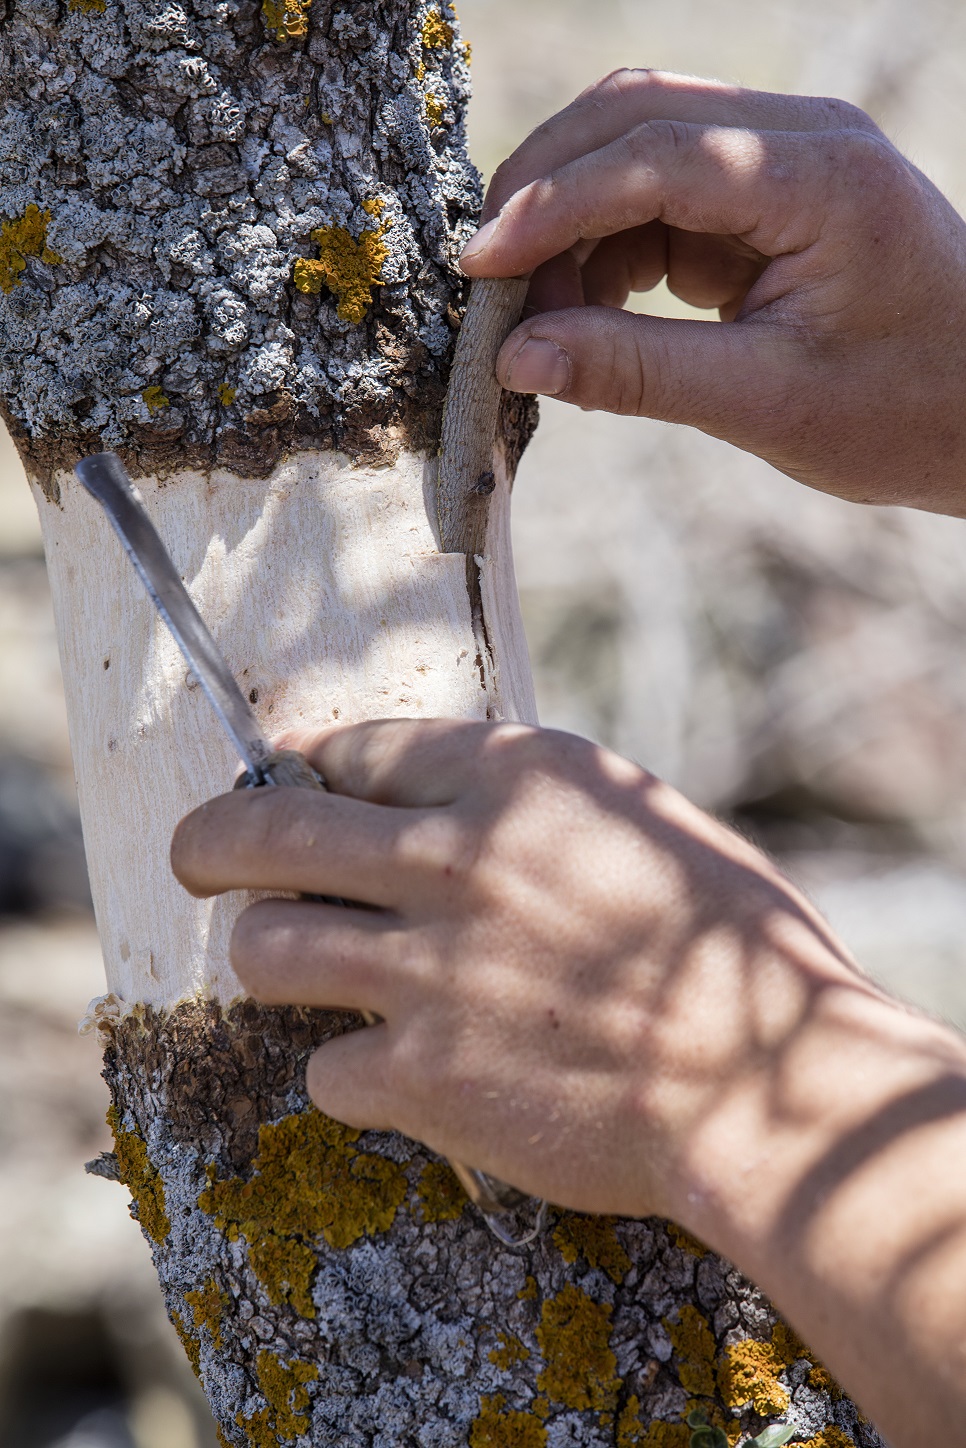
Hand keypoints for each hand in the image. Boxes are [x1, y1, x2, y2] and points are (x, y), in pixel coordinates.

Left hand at [170, 718, 874, 1221]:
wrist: (764, 1087)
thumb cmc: (734, 952)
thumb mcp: (644, 826)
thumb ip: (539, 808)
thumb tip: (459, 803)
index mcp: (517, 779)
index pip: (357, 747)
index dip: (308, 764)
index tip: (290, 778)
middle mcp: (453, 860)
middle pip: (266, 830)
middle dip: (208, 840)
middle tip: (194, 856)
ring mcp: (426, 970)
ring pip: (264, 947)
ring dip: (272, 956)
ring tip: (299, 969)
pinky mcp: (421, 1076)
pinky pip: (326, 1069)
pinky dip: (353, 1073)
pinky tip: (402, 1076)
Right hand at [459, 69, 965, 516]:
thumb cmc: (904, 412)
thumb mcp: (767, 403)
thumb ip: (638, 374)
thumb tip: (517, 358)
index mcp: (820, 175)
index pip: (655, 155)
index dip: (552, 206)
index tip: (480, 269)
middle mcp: (799, 138)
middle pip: (635, 117)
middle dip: (547, 193)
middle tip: (490, 287)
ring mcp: (780, 160)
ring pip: (635, 151)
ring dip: (572, 227)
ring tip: (545, 323)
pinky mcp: (762, 198)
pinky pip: (657, 199)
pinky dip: (607, 251)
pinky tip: (591, 317)